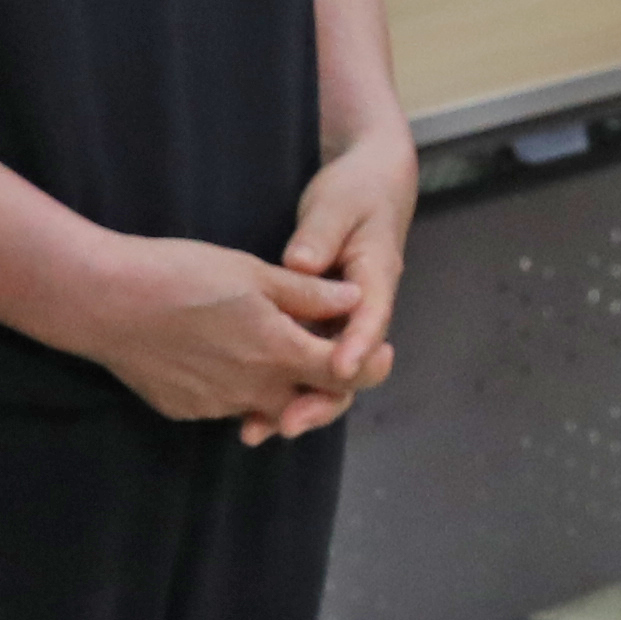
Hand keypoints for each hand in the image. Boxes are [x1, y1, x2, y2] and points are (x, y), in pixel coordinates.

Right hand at [87, 233, 377, 435]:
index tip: (381, 352)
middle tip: (326, 350)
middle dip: (327, 381)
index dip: (371, 366)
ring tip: (271, 345)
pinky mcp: (187, 409)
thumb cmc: (179, 275)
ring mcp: (218, 405)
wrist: (104, 302)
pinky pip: (228, 404)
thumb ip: (308, 295)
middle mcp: (255, 390)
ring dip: (281, 384)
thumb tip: (354, 301)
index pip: (346, 375)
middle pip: (312, 400)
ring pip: (268, 404)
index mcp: (279, 353)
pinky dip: (238, 385)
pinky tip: (221, 352)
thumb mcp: (251, 272)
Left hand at [252, 129, 417, 443]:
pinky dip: (280, 386)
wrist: (370, 190)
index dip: (355, 347)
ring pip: (323, 373)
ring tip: (258, 429)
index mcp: (375, 278)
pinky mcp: (317, 327)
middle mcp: (361, 311)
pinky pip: (302, 362)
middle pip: (348, 366)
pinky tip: (245, 409)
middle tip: (289, 422)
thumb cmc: (355, 193)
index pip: (369, 318)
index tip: (337, 369)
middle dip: (321, 397)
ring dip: (296, 402)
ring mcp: (340, 323)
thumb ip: (319, 235)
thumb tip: (300, 264)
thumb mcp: (337, 205)